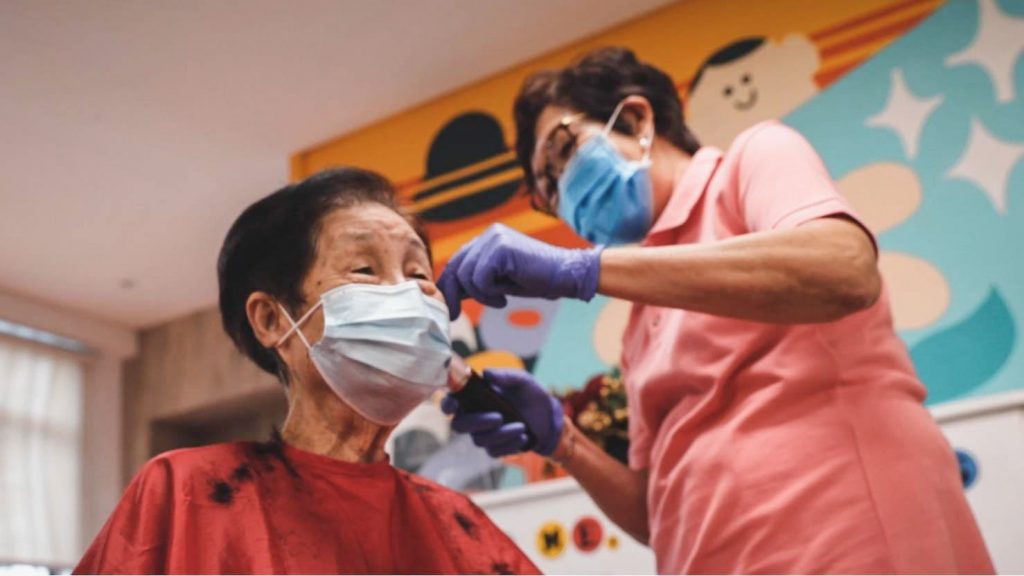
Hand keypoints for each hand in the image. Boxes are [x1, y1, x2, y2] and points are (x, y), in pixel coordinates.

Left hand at [437, 223, 602, 319]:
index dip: (448, 286)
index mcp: (487, 239)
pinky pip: (480, 278)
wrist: (567, 275)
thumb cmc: (537, 280)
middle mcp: (488, 234)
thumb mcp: (499, 281)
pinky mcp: (501, 248)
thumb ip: (477, 281)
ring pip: (467, 274)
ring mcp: (494, 238)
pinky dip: (489, 293)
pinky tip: (505, 298)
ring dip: (481, 295)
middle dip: (453, 294)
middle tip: (455, 315)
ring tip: (500, 300)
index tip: (449, 309)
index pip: (457, 261)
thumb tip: (450, 293)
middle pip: (456, 266)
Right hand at [441, 368, 563, 456]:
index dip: (447, 404)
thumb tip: (486, 373)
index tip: (455, 405)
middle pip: (459, 425)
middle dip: (476, 422)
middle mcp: (475, 416)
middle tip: (498, 417)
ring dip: (500, 434)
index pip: (451, 402)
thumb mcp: (521, 380)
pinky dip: (509, 444)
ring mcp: (484, 434)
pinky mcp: (496, 448)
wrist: (549, 417)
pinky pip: (494, 452)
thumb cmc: (530, 394)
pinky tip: (523, 437)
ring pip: (479, 440)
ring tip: (521, 426)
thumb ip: (504, 375)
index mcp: (476, 397)